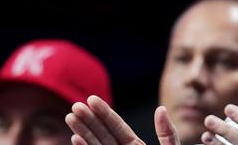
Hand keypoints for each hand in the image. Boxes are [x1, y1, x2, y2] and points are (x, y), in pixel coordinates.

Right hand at [65, 95, 180, 144]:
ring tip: (70, 117)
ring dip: (82, 132)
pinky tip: (75, 139)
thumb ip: (167, 134)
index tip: (91, 99)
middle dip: (89, 120)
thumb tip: (160, 109)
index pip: (117, 126)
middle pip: (102, 134)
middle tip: (76, 106)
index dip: (104, 113)